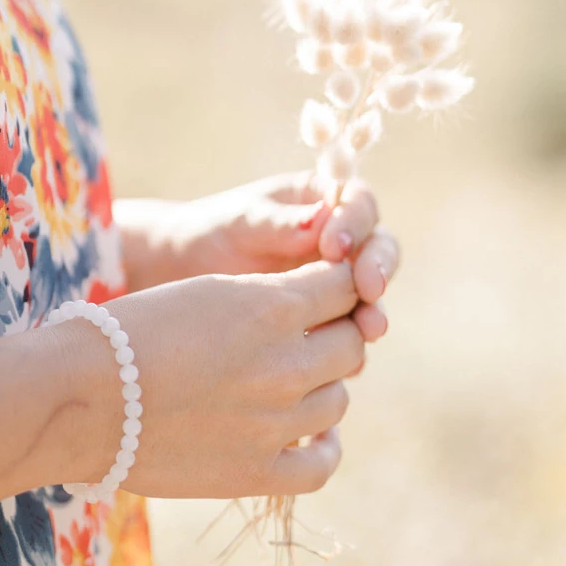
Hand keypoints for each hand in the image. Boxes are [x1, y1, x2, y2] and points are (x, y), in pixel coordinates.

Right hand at [61, 261, 364, 498]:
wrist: (79, 399)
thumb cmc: (131, 332)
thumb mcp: (207, 291)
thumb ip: (267, 297)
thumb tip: (311, 307)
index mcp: (274, 306)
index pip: (345, 286)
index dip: (339, 287)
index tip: (326, 294)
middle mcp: (286, 363)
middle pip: (352, 343)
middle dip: (336, 334)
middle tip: (311, 338)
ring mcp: (276, 422)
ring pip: (339, 399)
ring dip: (323, 386)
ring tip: (293, 383)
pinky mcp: (258, 472)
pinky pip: (322, 464)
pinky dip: (324, 446)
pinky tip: (309, 435)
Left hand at [115, 172, 400, 344]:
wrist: (186, 274)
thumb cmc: (214, 233)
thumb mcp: (241, 223)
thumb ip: (279, 224)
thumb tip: (321, 220)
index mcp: (326, 201)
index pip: (359, 203)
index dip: (355, 223)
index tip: (334, 246)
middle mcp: (344, 239)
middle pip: (379, 249)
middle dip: (379, 267)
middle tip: (369, 288)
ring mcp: (341, 281)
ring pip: (372, 295)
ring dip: (374, 310)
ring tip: (370, 330)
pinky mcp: (332, 320)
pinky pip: (351, 333)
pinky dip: (351, 346)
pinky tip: (346, 364)